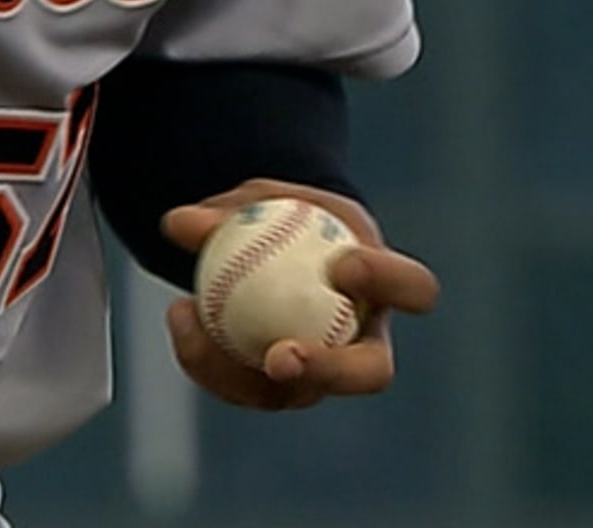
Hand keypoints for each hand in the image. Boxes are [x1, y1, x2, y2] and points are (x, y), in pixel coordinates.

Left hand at [159, 177, 439, 411]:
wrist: (267, 246)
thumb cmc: (280, 215)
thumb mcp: (258, 199)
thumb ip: (228, 210)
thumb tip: (180, 225)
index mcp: (385, 284)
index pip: (413, 288)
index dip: (388, 282)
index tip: (342, 266)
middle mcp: (365, 340)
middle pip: (369, 373)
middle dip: (330, 371)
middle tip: (280, 357)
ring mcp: (325, 374)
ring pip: (294, 393)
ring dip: (239, 367)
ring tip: (191, 318)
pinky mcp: (281, 389)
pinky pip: (245, 388)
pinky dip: (207, 358)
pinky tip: (179, 314)